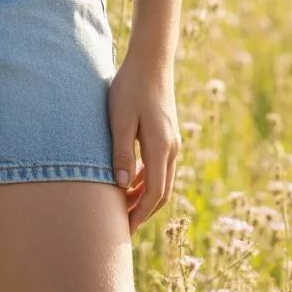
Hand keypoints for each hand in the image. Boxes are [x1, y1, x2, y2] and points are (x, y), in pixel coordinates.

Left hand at [107, 46, 181, 235]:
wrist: (151, 59)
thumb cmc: (131, 86)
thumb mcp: (120, 118)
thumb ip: (121, 152)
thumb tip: (121, 187)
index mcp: (160, 147)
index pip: (153, 193)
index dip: (139, 215)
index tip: (123, 232)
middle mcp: (171, 148)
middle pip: (161, 192)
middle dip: (143, 212)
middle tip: (121, 227)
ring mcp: (172, 141)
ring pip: (162, 181)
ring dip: (145, 197)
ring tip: (122, 209)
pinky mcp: (167, 134)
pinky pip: (160, 167)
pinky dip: (147, 180)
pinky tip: (130, 181)